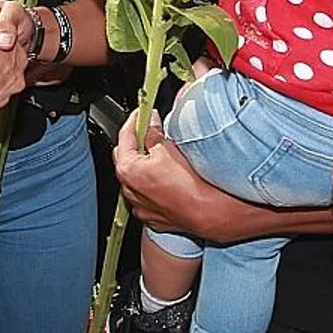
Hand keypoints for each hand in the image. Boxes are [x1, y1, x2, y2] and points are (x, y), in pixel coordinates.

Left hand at [112, 114, 237, 240]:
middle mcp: (129, 191)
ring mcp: (141, 207)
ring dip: (143, 167)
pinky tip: (167, 180)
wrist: (208, 212)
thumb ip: (153, 132)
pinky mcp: (153, 218)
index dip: (134, 121)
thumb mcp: (168, 148)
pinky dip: (152, 186)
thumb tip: (150, 122)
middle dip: (135, 143)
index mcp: (128, 170)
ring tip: (161, 156)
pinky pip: (147, 198)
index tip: (141, 114)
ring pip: (136, 180)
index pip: (124, 137)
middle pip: (126, 158)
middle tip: (150, 131)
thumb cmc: (189, 183)